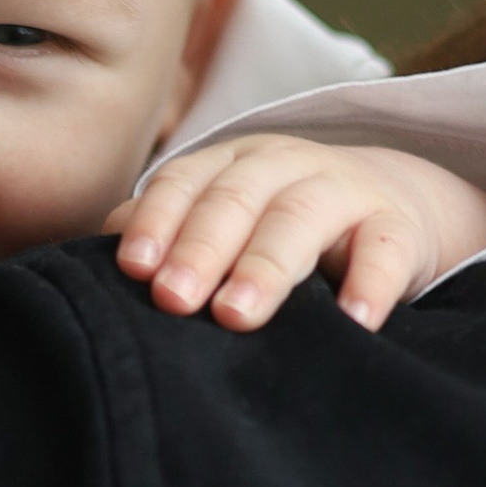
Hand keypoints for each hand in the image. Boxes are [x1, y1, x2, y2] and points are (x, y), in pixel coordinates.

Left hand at [105, 136, 485, 333]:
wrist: (390, 203)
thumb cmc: (276, 226)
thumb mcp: (222, 219)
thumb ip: (164, 236)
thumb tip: (87, 265)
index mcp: (230, 164)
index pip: (185, 183)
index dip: (157, 221)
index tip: (132, 268)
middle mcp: (283, 167)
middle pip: (237, 199)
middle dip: (201, 248)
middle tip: (174, 300)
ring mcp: (344, 191)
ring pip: (301, 217)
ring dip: (268, 265)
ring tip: (238, 314)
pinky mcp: (398, 227)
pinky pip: (385, 250)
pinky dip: (371, 283)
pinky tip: (353, 322)